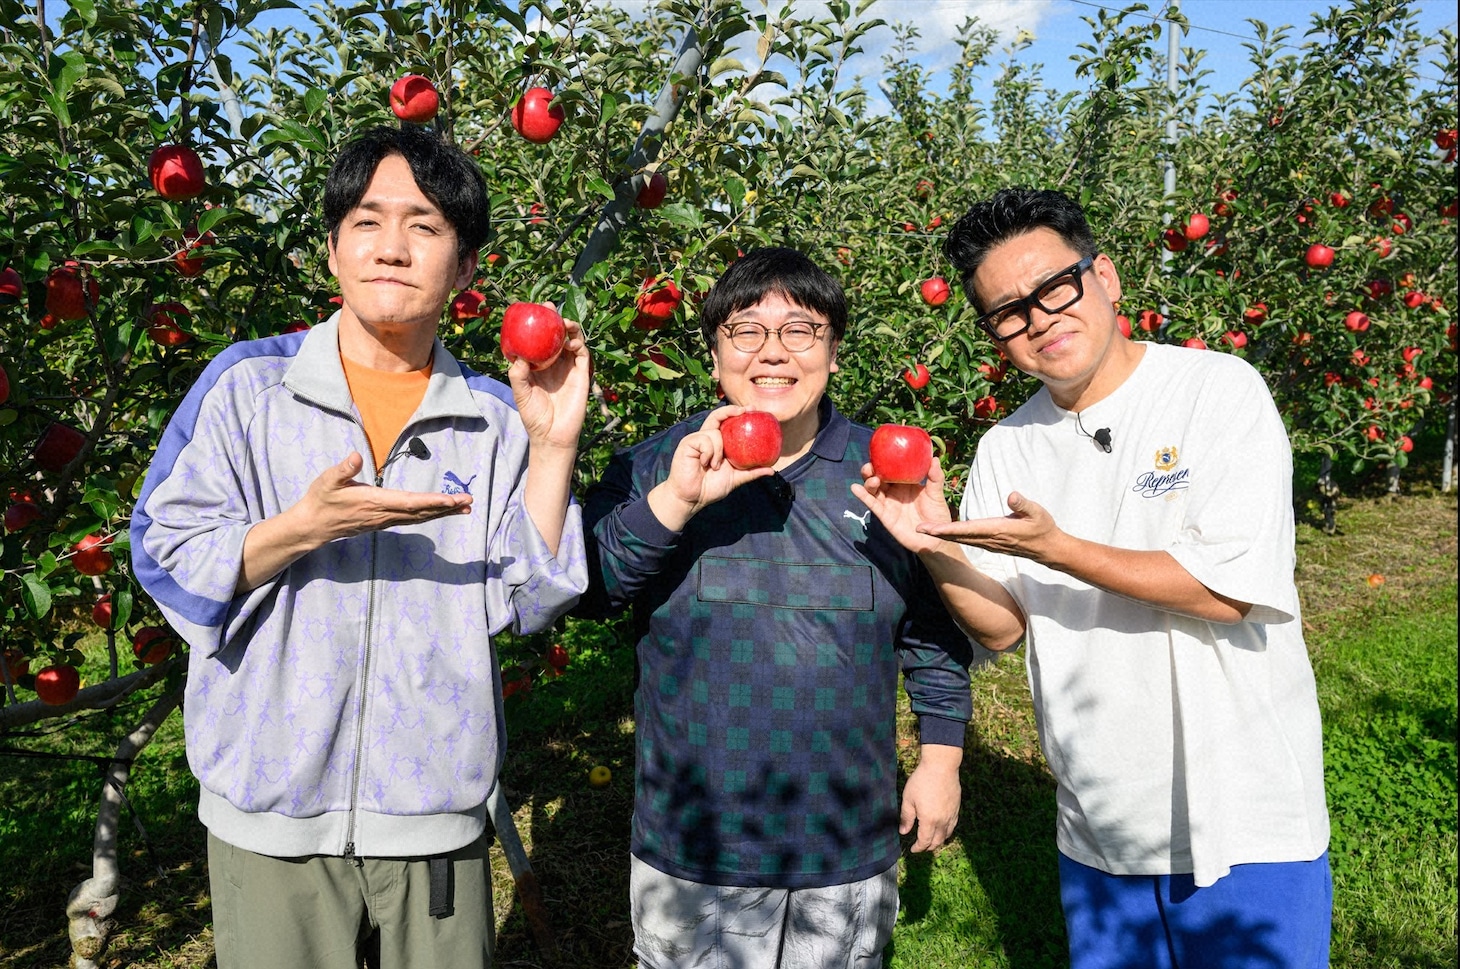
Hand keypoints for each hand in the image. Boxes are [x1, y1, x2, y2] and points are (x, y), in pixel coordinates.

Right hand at [237, 452, 470, 592]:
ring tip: (464, 508)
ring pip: (419, 517)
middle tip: (470, 502)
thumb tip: (355, 456)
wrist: (313, 526)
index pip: (410, 502)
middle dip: (447, 507)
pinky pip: (412, 519)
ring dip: (442, 512)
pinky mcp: (383, 522)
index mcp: (375, 502)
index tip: (451, 500)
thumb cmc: (320, 500)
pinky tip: (440, 512)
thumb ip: (343, 469)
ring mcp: (385, 520)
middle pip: (422, 511)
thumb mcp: (327, 480)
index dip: (432, 502)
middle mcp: (384, 514)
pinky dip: (430, 515)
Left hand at [508, 315, 590, 451]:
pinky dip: (579, 345)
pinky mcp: (582, 376)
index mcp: (539, 365)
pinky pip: (583, 356)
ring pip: (572, 341)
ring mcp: (569, 368)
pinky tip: (572, 342)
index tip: (533, 311)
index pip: (540, 340)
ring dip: (570, 329)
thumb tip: (520, 357)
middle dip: (555, 319)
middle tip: (549, 309)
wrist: (552, 435)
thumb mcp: (520, 393)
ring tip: (564, 323)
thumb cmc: (534, 416)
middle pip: (557, 335)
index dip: (538, 325)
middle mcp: (555, 363)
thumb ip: (517, 375)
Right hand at [647, 405, 774, 529]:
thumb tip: (772, 470)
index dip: (738, 413)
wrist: (692, 499)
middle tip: (745, 410)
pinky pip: (704, 440)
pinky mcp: (688, 443)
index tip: (753, 410)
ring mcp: (696, 439)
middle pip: (717, 416)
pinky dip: (709, 452)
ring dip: (719, 450)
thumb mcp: (735, 479)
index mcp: (717, 444)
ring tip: (714, 466)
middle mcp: (707, 438)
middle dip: (731, 410)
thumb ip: (751, 473)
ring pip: (714, 432)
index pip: (727, 423)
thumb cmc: (710, 488)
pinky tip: (705, 464)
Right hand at [850, 457, 954, 554]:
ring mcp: (888, 503)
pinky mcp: (885, 516)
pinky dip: (863, 496)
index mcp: (904, 483)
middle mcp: (894, 492)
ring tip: (873, 480)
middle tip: (870, 466)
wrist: (935, 538)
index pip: (890, 469)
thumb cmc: (937, 515)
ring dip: (869, 482)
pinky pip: (872, 505)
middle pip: (877, 477)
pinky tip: (856, 489)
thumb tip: (933, 458)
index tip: (879, 452)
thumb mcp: (936, 493)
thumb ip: (935, 477)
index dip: (882, 460)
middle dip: (870, 470)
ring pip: (872, 490)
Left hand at [900, 745, 961, 851]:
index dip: (918, 848)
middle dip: (928, 847)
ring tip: (931, 840)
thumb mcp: (909, 799)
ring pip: (947, 835)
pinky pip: (953, 826)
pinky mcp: (957, 808)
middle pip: (937, 841)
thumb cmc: (922, 780)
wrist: (941, 766)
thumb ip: (906, 817)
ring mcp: (952, 815)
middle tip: (921, 847)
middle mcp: (943, 821)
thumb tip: (903, 832)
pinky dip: (947, 832)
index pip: (924, 841)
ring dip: (938, 841)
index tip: (912, 849)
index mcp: (929, 820)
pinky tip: (942, 829)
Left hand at [917, 491, 1062, 562]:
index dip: (948, 529)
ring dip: (941, 534)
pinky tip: (941, 532)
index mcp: (997, 530)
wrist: (1047, 548)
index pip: (967, 529)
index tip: (931, 529)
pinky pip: (966, 539)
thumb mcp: (1037, 513)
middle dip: (937, 533)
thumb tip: (1011, 495)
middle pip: (957, 536)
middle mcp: (988, 538)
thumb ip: (1023, 505)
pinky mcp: (989, 542)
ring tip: (922, 530)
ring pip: (960, 538)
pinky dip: (951, 535)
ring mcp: (988, 542)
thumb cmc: (1043, 528)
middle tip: (917, 529)